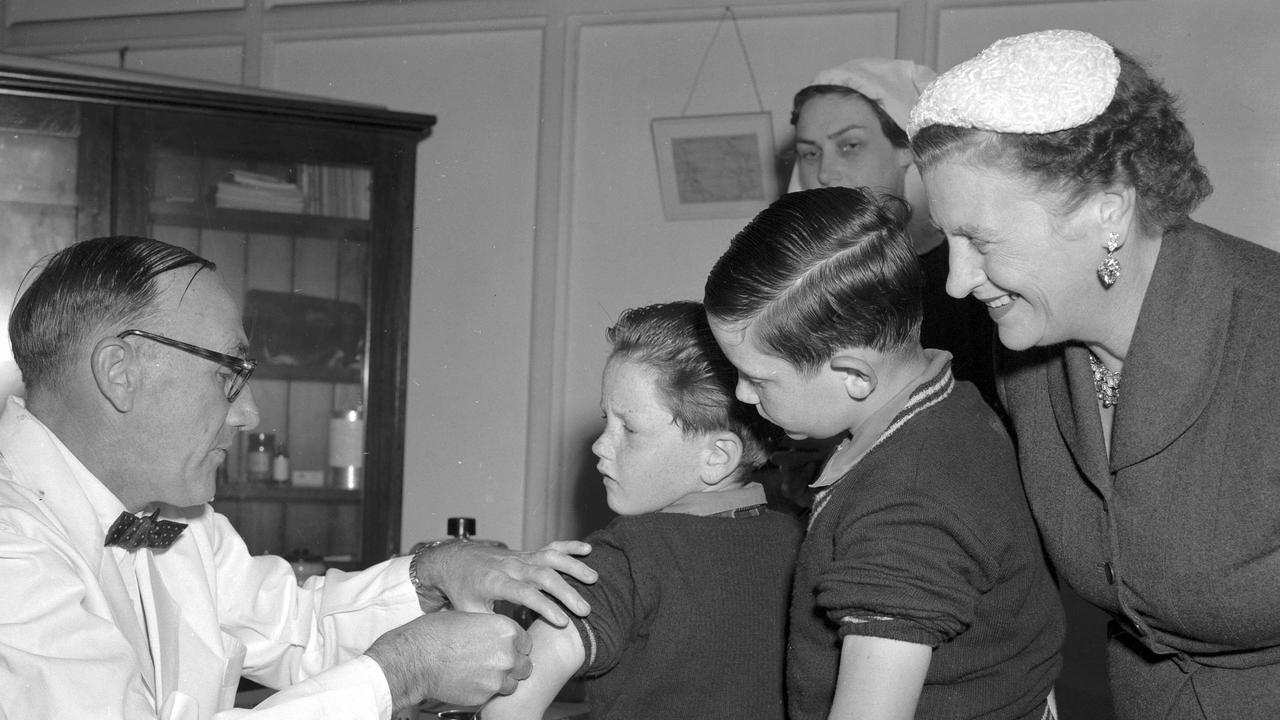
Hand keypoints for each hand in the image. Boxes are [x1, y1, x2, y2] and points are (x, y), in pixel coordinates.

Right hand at [365, 611, 531, 709]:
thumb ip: (490, 628)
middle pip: (525, 664)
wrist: (416, 658)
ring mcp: (498, 677)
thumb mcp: (469, 618)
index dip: (515, 645)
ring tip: (482, 673)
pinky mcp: (486, 695)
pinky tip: (471, 681)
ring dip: (502, 680)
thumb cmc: (435, 633)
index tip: (505, 647)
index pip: (526, 642)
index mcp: (506, 629)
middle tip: (494, 662)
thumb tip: (496, 633)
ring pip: (513, 683)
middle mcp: (507, 653)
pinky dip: (487, 690)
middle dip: (513, 664)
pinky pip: (495, 694)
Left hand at [414, 540, 595, 625]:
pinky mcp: (526, 553)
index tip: (563, 622)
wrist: (453, 561)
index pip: (524, 593)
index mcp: (494, 582)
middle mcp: (510, 566)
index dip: (544, 607)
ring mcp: (520, 557)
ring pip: (550, 558)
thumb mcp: (469, 612)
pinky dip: (569, 546)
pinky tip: (587, 550)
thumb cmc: (461, 590)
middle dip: (566, 592)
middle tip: (585, 610)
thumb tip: (514, 642)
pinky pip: (549, 547)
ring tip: (593, 579)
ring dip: (573, 567)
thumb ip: (491, 624)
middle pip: (543, 575)